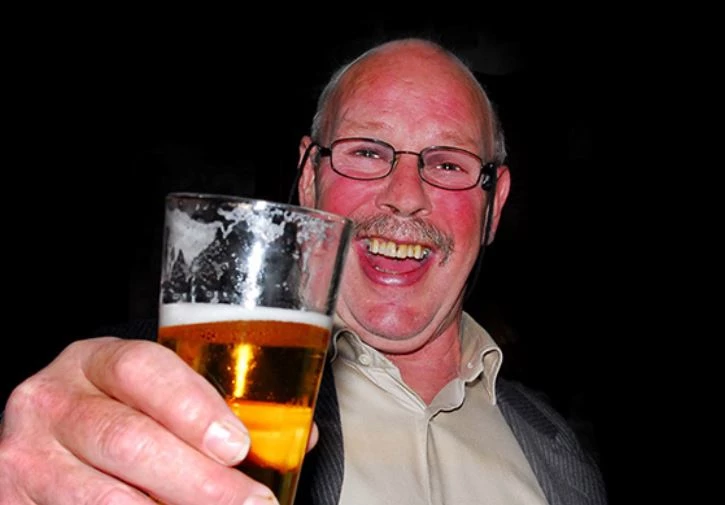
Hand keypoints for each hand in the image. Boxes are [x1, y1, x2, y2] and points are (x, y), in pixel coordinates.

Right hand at [0, 337, 316, 503]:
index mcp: (94, 361)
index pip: (141, 369)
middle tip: (252, 503)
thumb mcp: (153, 395)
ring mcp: (27, 458)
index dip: (192, 407)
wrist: (47, 439)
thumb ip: (215, 409)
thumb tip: (297, 439)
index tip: (237, 445)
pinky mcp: (16, 502)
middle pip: (129, 440)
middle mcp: (52, 402)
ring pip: (106, 498)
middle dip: (199, 480)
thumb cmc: (120, 412)